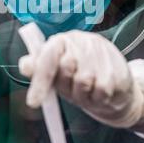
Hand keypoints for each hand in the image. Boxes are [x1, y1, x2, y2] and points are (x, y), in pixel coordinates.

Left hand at [19, 30, 143, 127]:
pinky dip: (99, 98)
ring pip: (83, 82)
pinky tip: (101, 92)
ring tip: (88, 90)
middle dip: (66, 87)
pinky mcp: (118, 68)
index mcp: (64, 40)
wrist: (116, 83)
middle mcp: (82, 42)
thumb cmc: (80, 75)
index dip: (40, 79)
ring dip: (83, 94)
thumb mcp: (57, 73)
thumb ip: (40, 67)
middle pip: (66, 69)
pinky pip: (101, 91)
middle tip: (72, 89)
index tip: (33, 102)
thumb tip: (25, 65)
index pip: (49, 56)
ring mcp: (101, 53)